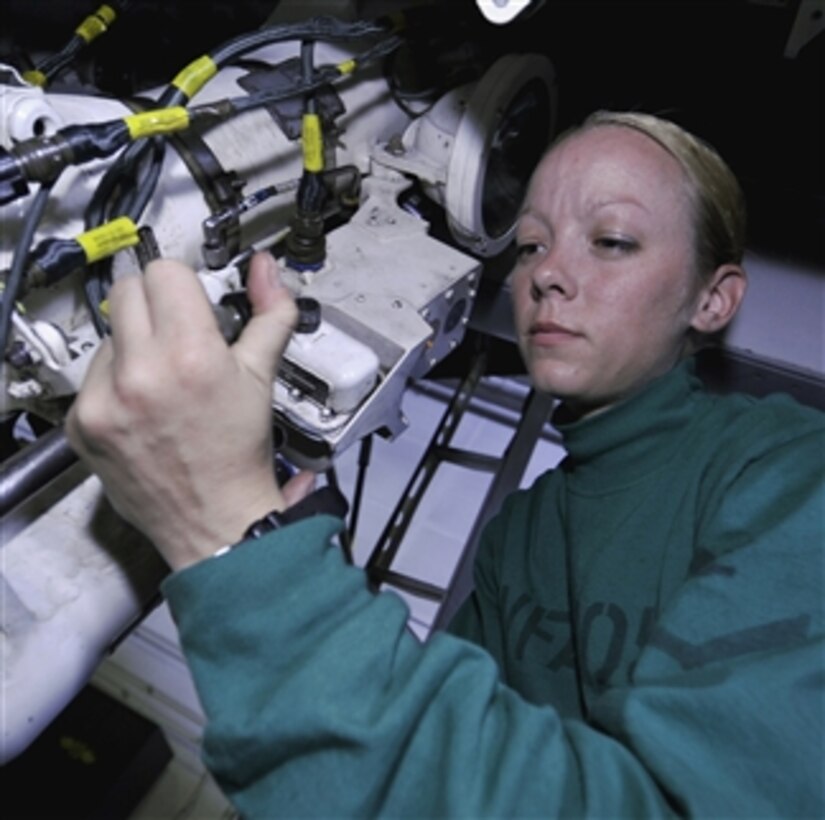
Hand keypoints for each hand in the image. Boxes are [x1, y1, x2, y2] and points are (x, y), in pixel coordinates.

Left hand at [66, 252, 311, 569]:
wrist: (215, 520)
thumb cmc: (240, 453)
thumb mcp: (261, 378)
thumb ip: (269, 315)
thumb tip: (267, 270)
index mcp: (190, 356)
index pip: (165, 273)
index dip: (185, 286)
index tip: (194, 306)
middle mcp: (139, 374)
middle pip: (127, 291)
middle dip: (156, 305)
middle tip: (180, 338)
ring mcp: (102, 401)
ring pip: (108, 334)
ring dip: (134, 345)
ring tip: (163, 382)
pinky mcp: (80, 424)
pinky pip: (90, 377)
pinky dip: (114, 382)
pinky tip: (142, 406)